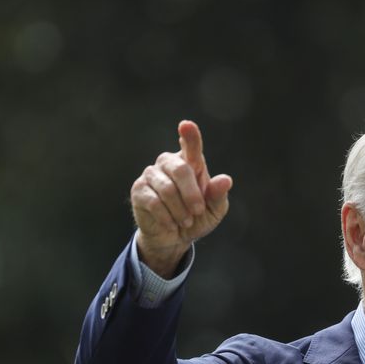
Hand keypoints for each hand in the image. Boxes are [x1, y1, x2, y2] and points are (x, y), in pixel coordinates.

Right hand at [130, 120, 232, 277]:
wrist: (175, 237)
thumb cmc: (196, 218)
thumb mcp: (214, 210)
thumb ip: (218, 195)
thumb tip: (226, 180)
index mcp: (191, 162)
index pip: (191, 145)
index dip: (189, 135)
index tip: (186, 126)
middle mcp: (169, 163)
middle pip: (180, 169)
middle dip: (192, 194)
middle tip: (198, 211)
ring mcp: (151, 174)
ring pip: (167, 189)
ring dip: (180, 210)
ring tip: (186, 221)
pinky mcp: (138, 190)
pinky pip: (154, 202)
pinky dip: (167, 217)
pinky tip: (171, 224)